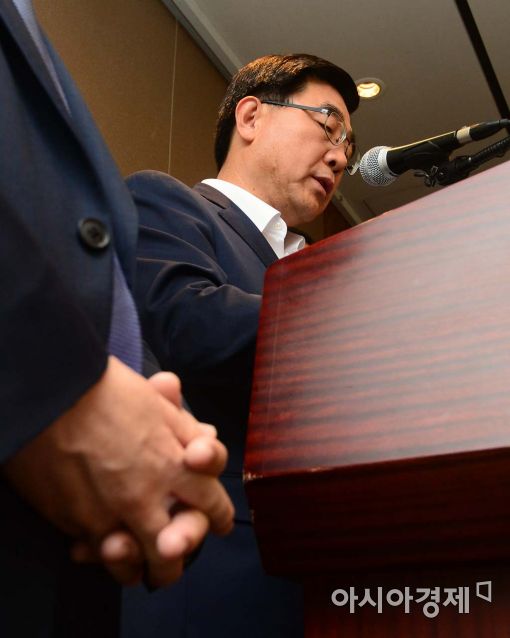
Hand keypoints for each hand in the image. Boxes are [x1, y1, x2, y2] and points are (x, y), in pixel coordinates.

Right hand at [3, 357, 233, 586]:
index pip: (212, 504)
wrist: (49, 395)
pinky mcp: (74, 522)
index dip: (219, 515)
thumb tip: (209, 437)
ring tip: (136, 562)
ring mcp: (108, 515)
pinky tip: (96, 545)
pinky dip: (98, 552)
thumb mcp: (156, 403)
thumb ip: (186, 430)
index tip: (219, 521)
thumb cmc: (106, 390)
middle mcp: (145, 498)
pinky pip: (94, 552)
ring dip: (139, 564)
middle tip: (173, 550)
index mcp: (174, 467)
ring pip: (133, 563)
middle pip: (175, 546)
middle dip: (180, 551)